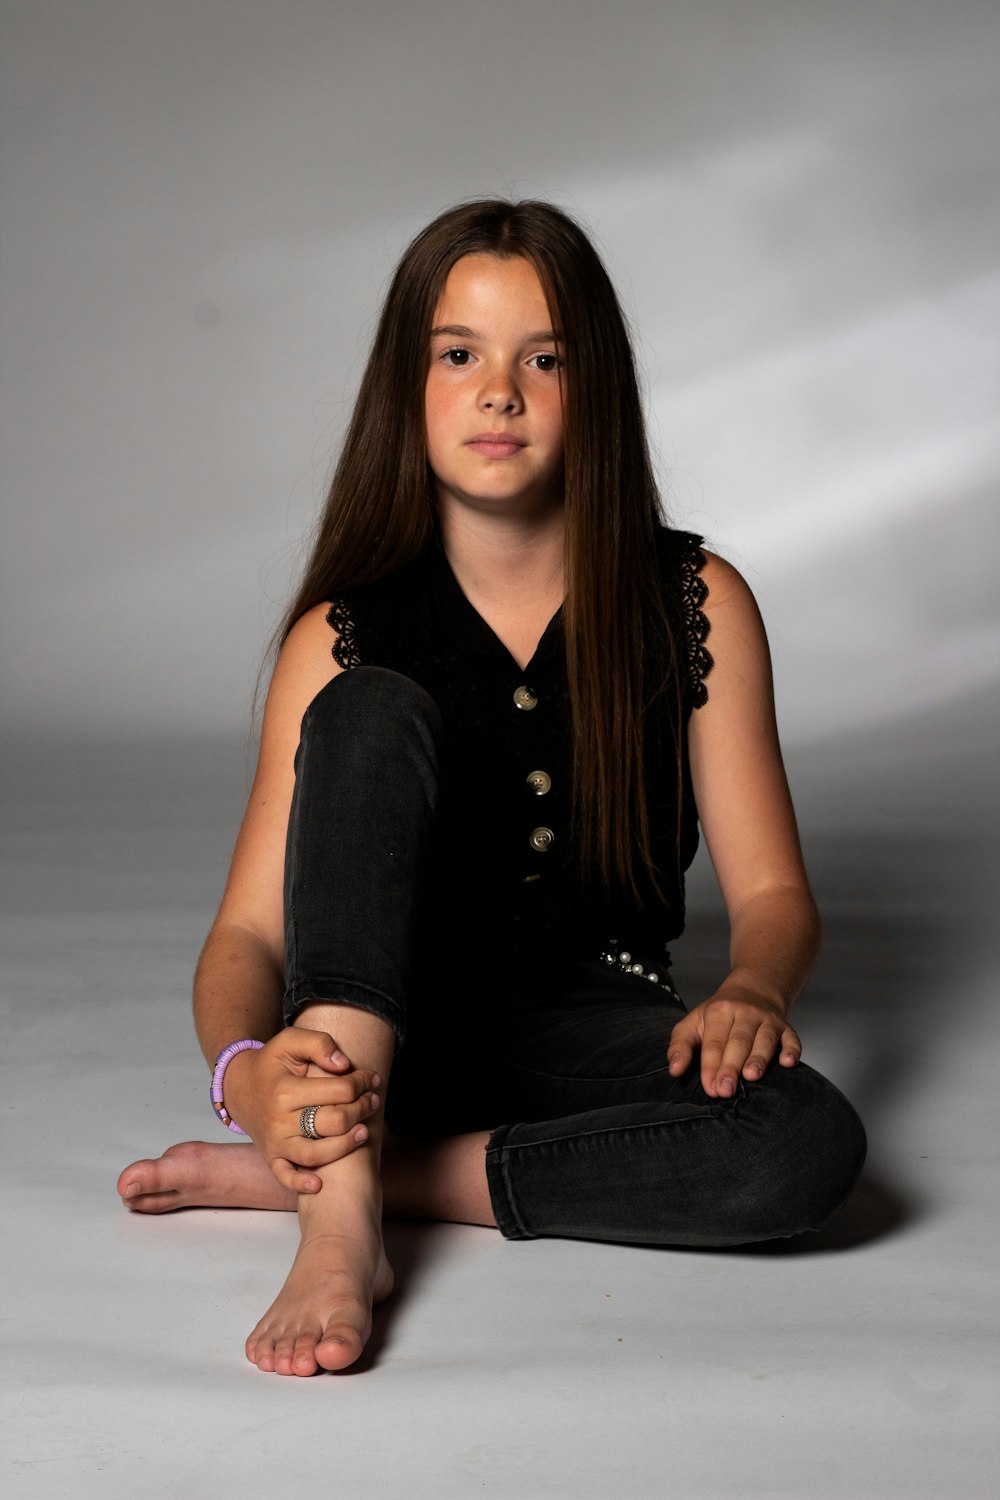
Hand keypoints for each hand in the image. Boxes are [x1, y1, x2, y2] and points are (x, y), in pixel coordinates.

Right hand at [222, 1027, 381, 1192]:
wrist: (239, 1086)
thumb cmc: (272, 1063)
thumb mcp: (290, 1041)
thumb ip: (319, 1044)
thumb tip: (344, 1065)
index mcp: (285, 1090)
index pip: (339, 1090)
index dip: (362, 1082)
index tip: (372, 1078)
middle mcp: (279, 1120)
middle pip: (333, 1122)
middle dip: (362, 1110)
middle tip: (373, 1101)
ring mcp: (275, 1142)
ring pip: (316, 1154)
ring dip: (346, 1145)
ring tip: (363, 1132)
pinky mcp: (272, 1157)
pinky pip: (285, 1177)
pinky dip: (300, 1183)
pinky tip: (319, 1184)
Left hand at [667, 984, 800, 1098]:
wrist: (752, 991)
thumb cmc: (718, 1016)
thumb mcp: (693, 1024)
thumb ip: (680, 1046)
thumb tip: (675, 1070)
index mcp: (720, 1011)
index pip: (714, 1041)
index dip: (711, 1065)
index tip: (710, 1087)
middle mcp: (746, 1013)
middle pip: (738, 1041)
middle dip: (731, 1066)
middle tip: (725, 1090)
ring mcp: (768, 1020)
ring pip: (764, 1040)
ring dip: (759, 1058)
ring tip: (752, 1077)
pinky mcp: (786, 1028)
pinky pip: (792, 1039)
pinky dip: (792, 1051)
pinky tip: (788, 1063)